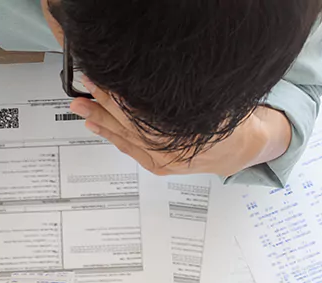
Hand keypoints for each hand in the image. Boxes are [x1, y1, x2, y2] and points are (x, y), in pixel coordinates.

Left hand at [69, 78, 290, 176]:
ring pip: (126, 137)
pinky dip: (112, 137)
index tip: (107, 82)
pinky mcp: (158, 166)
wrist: (240, 149)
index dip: (123, 97)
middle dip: (105, 104)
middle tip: (87, 87)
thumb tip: (152, 78)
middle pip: (131, 123)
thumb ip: (184, 95)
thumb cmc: (229, 120)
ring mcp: (163, 161)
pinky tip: (96, 126)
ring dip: (101, 120)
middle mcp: (173, 150)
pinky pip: (130, 150)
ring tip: (81, 106)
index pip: (146, 113)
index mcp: (187, 132)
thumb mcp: (214, 101)